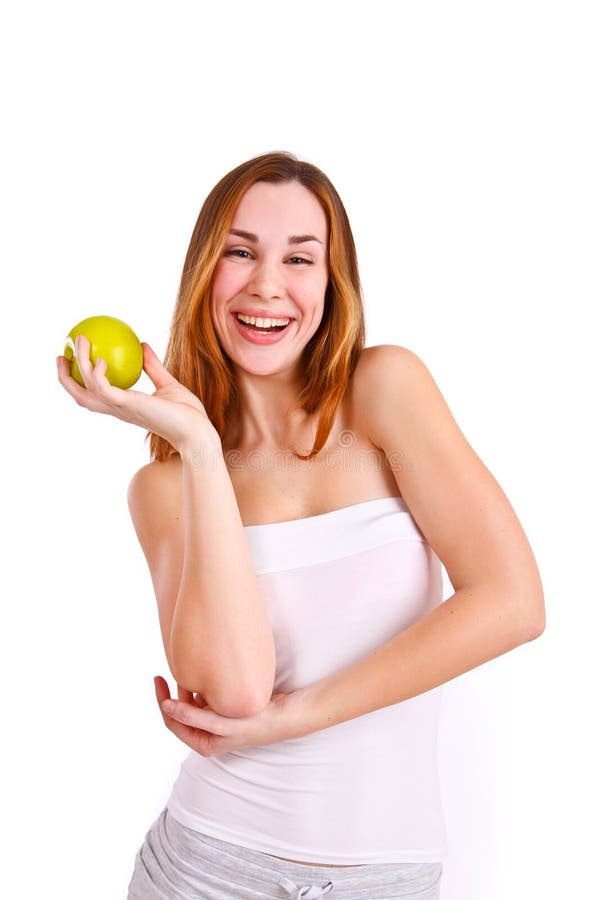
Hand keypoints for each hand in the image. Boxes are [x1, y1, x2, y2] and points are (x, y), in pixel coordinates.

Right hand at [56, 334, 219, 454]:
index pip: (93, 395)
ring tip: (81, 342)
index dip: (78, 380)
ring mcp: (120, 408)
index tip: (72, 360)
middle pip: (80, 396)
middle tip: (61, 354)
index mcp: (123, 405)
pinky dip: (98, 374)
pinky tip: (101, 359)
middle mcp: (117, 409)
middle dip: (65, 377)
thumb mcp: (167, 383)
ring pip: (87, 389)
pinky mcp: (128, 405)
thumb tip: (143, 345)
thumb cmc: (186, 413)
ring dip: (80, 365)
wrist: (196, 431)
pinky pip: (104, 389)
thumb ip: (152, 367)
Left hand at [154, 676, 307, 755]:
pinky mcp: (226, 711)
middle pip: (179, 714)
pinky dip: (200, 687)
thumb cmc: (258, 723)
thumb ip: (194, 716)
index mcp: (204, 743)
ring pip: (192, 705)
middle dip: (171, 695)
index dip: (162, 702)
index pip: (173, 723)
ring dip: (186, 689)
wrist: (287, 716)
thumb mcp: (223, 722)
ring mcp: (216, 723)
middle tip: (164, 673)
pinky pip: (205, 699)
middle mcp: (208, 735)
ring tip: (184, 670)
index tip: (159, 680)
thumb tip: (166, 707)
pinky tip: (202, 674)